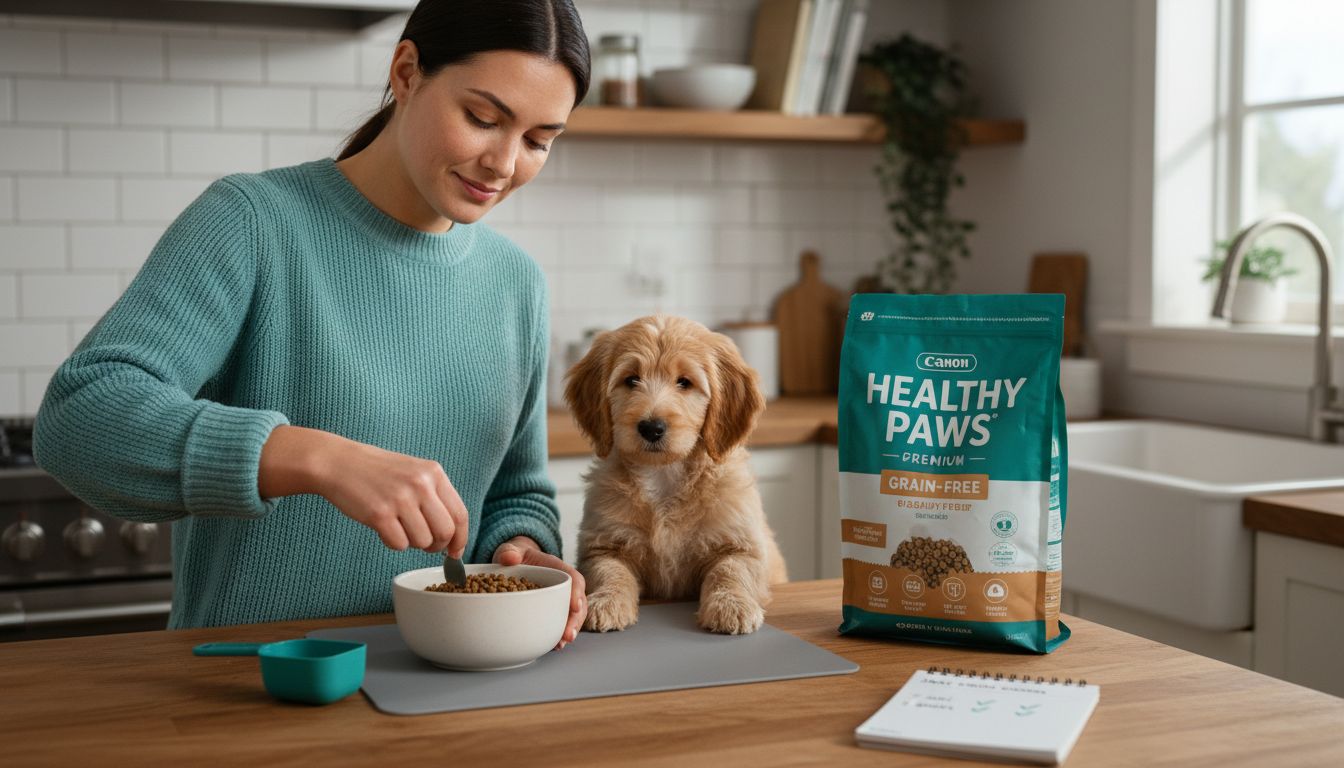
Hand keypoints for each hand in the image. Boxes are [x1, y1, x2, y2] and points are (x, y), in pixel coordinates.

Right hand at [259, 425, 468, 555]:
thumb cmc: (378, 472)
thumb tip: (454, 535)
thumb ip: (435, 497)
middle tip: (425, 545)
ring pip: (423, 542)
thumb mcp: (414, 472)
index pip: (460, 514)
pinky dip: (393, 543)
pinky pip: (399, 544)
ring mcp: (400, 499)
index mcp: (434, 473)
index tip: (455, 552)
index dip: (460, 539)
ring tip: (398, 527)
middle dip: (437, 546)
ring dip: (412, 543)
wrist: (339, 463)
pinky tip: (384, 528)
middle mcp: (421, 484)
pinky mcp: (379, 513)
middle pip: (445, 532)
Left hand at [493, 536, 586, 649]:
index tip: (575, 606)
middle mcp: (563, 585)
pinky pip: (561, 622)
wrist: (515, 561)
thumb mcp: (511, 550)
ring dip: (570, 630)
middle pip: (577, 602)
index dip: (576, 592)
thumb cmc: (516, 555)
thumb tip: (509, 558)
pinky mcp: (552, 610)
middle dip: (575, 619)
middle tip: (568, 635)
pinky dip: (559, 634)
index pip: (573, 579)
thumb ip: (510, 552)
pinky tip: (554, 645)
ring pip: (573, 616)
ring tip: (561, 644)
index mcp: (557, 568)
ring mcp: (559, 599)